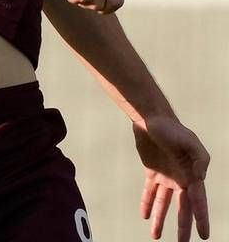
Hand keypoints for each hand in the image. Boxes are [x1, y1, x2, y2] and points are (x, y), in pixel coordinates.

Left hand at [134, 117, 209, 240]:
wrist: (150, 118)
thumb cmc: (172, 128)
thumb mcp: (189, 140)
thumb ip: (199, 158)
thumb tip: (201, 177)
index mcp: (192, 175)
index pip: (197, 202)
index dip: (201, 219)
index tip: (203, 235)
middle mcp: (181, 178)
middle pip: (182, 208)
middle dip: (183, 228)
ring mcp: (166, 176)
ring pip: (164, 203)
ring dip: (160, 220)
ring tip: (156, 237)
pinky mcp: (152, 171)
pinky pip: (150, 191)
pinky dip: (147, 203)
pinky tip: (145, 216)